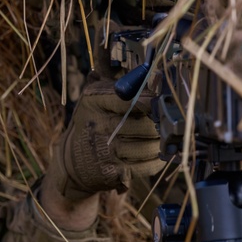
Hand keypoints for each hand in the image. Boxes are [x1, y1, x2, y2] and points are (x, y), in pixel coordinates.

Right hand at [47, 75, 164, 203]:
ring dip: (160, 143)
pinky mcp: (113, 172)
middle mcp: (100, 125)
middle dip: (160, 124)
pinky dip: (156, 161)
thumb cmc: (93, 120)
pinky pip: (146, 167)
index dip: (150, 100)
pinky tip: (157, 154)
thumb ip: (120, 83)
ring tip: (163, 138)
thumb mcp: (96, 95)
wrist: (73, 158)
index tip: (161, 101)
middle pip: (145, 124)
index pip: (130, 99)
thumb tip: (149, 69)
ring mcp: (106, 151)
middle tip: (168, 122)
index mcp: (95, 100)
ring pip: (149, 147)